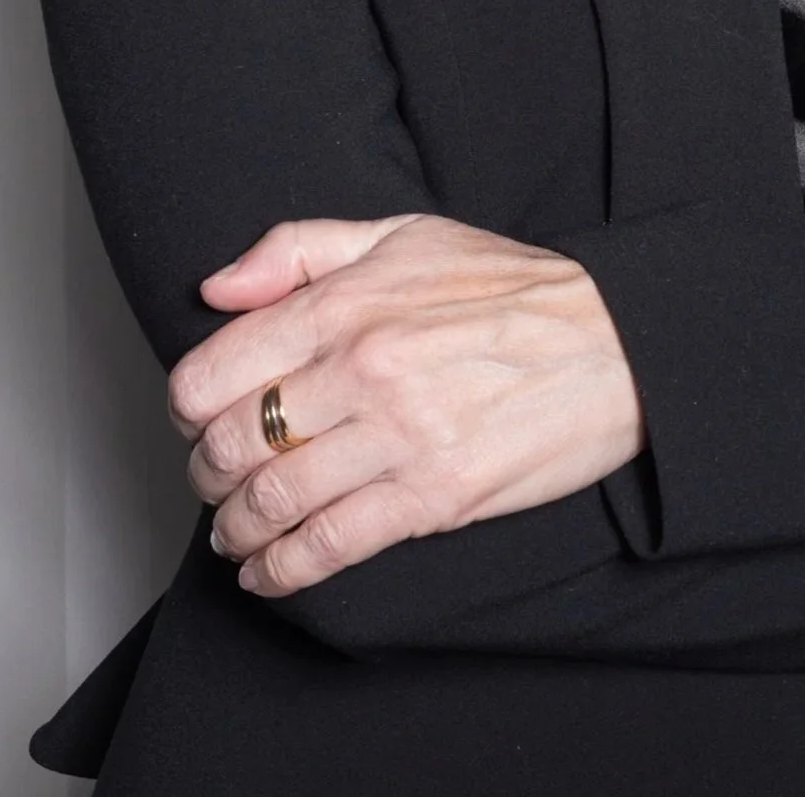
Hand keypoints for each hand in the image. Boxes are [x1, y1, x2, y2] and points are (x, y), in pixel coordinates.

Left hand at [167, 213, 645, 596]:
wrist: (616, 341)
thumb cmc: (511, 286)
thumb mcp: (405, 234)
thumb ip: (300, 249)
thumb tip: (217, 287)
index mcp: (345, 303)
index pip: (214, 370)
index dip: (188, 405)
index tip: (197, 418)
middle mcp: (361, 368)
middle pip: (231, 442)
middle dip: (206, 473)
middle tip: (214, 481)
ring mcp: (397, 436)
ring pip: (273, 500)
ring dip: (235, 529)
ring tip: (235, 533)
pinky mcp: (434, 495)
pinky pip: (331, 545)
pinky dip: (283, 569)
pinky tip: (269, 571)